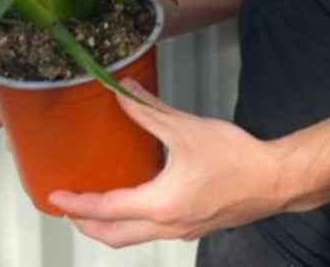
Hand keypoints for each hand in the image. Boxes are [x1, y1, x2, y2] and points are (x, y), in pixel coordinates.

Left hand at [49, 80, 285, 247]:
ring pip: (134, 238)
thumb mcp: (185, 128)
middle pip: (114, 236)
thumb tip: (121, 91)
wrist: (273, 180)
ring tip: (95, 204)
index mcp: (159, 204)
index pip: (106, 209)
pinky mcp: (194, 227)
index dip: (77, 203)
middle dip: (87, 223)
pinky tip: (136, 199)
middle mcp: (166, 226)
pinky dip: (134, 222)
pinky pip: (153, 231)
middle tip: (68, 206)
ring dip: (109, 225)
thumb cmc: (234, 156)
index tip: (56, 197)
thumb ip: (148, 111)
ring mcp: (181, 231)